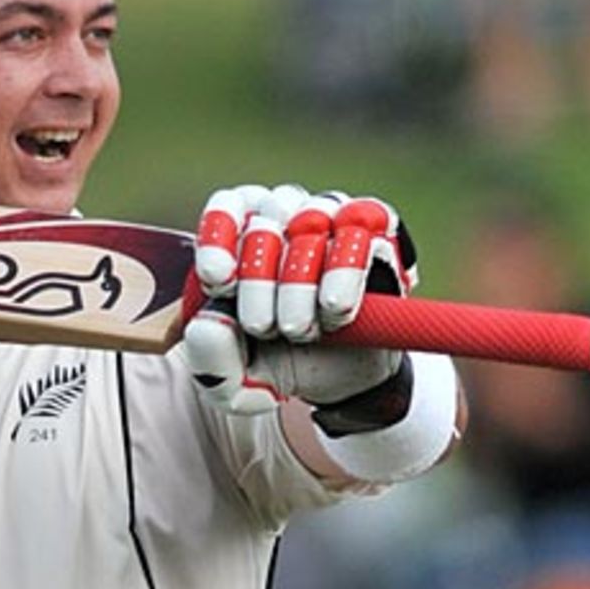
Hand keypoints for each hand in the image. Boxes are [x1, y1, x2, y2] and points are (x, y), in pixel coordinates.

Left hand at [184, 183, 417, 415]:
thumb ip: (210, 359)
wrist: (343, 382)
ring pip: (310, 224)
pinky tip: (334, 308)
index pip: (228, 206)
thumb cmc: (278, 361)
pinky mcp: (379, 234)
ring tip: (300, 329)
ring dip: (299, 285)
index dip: (218, 239)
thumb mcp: (235, 380)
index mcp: (242, 235)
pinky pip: (360, 231)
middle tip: (265, 328)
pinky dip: (343, 272)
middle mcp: (288, 215)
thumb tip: (211, 322)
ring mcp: (333, 218)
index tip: (219, 281)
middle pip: (264, 222)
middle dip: (258, 283)